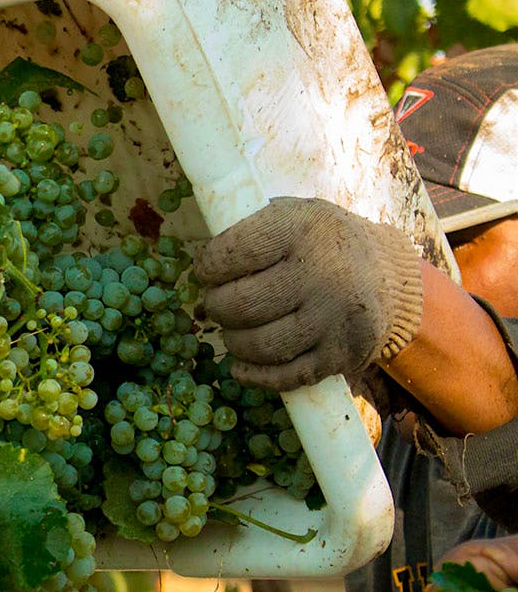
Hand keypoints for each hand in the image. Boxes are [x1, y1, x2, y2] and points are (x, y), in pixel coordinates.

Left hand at [193, 197, 423, 391]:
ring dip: (232, 341)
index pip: (232, 254)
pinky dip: (253, 374)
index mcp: (303, 230)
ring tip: (234, 328)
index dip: (208, 267)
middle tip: (217, 303)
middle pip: (240, 306)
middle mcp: (323, 275)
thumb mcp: (293, 214)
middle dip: (216, 306)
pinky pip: (284, 377)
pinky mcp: (342, 355)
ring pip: (258, 345)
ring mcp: (334, 319)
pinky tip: (242, 363)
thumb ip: (248, 229)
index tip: (207, 271)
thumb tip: (202, 266)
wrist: (388, 273)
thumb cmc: (322, 242)